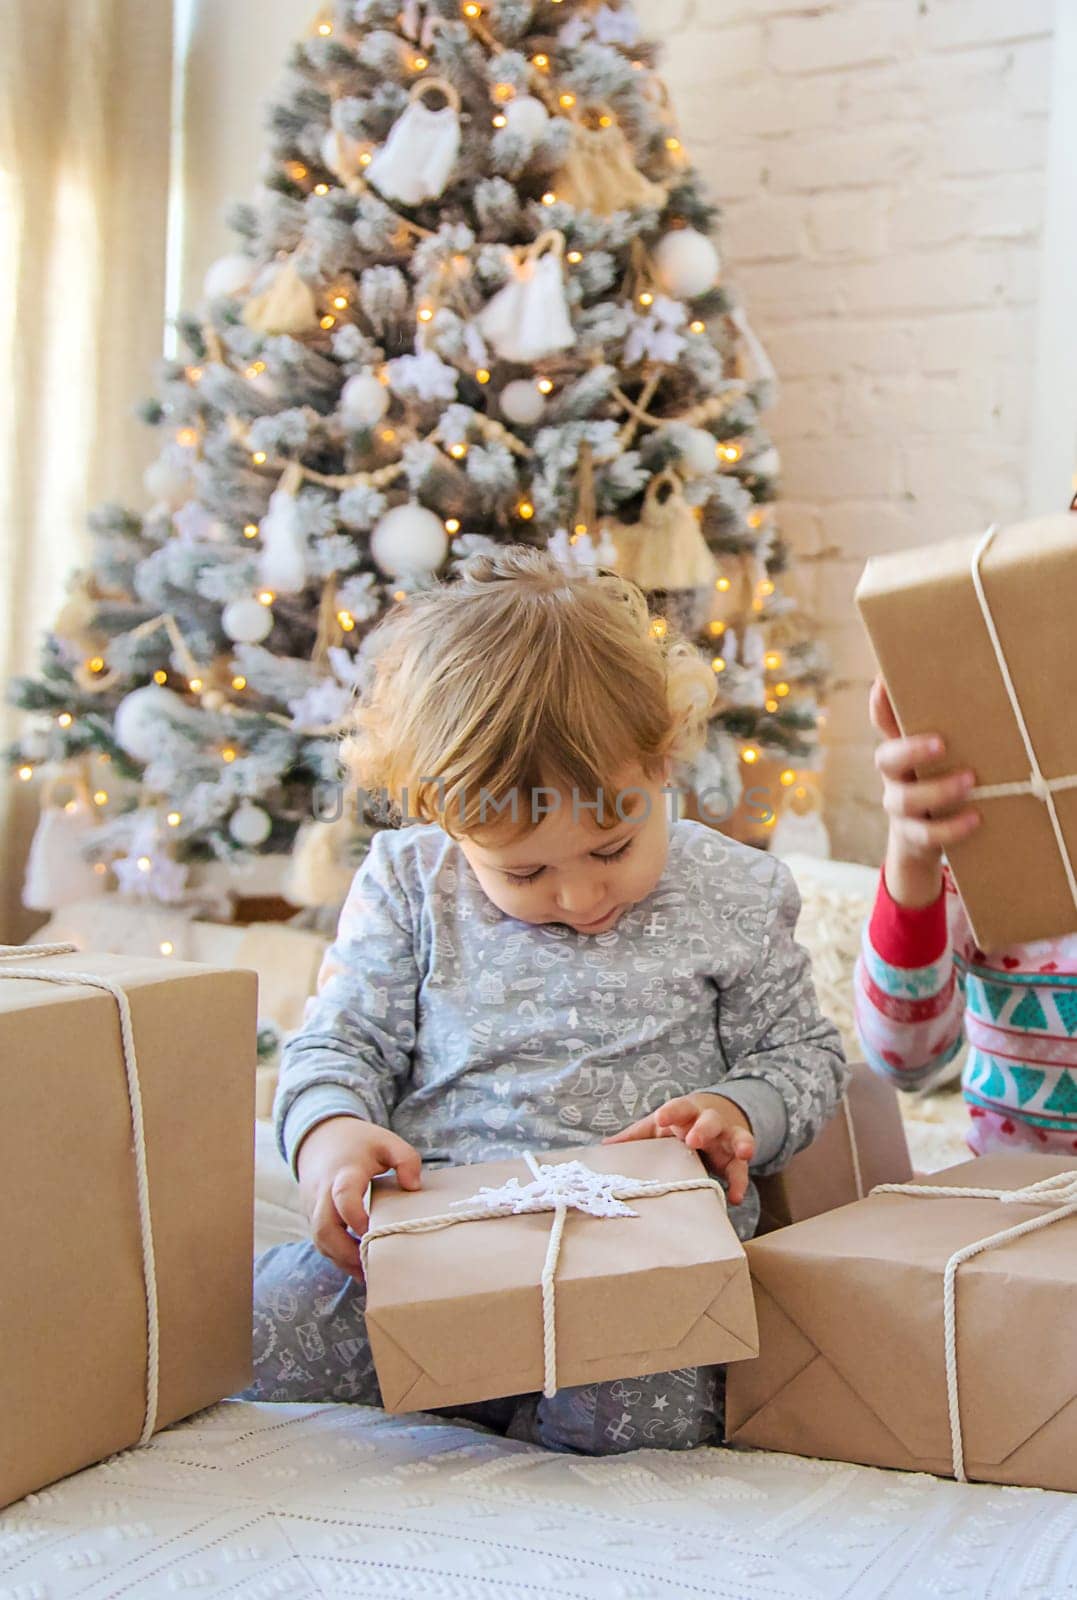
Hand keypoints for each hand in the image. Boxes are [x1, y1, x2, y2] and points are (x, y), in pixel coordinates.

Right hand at [296, 1116, 422, 1279]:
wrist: (321, 1138)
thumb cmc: (358, 1143)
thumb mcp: (386, 1142)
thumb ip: (405, 1159)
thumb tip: (413, 1186)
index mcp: (344, 1173)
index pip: (343, 1196)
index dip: (356, 1216)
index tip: (372, 1231)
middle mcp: (323, 1193)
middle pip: (324, 1229)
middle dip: (346, 1253)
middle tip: (372, 1265)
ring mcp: (313, 1207)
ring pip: (320, 1241)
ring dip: (342, 1259)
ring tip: (368, 1272)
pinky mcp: (312, 1217)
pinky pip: (321, 1242)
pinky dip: (337, 1256)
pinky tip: (358, 1265)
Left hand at [602, 1093, 755, 1205]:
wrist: (716, 1115)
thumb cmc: (679, 1124)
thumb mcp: (658, 1128)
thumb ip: (635, 1136)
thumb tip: (603, 1148)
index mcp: (685, 1113)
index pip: (679, 1108)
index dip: (671, 1112)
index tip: (661, 1118)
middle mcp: (708, 1122)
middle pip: (709, 1120)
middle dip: (703, 1129)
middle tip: (694, 1140)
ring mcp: (726, 1137)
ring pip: (737, 1137)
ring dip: (740, 1144)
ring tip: (743, 1154)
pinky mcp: (736, 1157)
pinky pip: (741, 1169)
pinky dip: (740, 1182)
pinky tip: (735, 1197)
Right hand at [870, 674, 980, 906]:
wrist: (924, 838)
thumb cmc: (940, 783)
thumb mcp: (941, 758)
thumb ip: (950, 732)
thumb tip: (977, 693)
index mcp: (900, 750)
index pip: (883, 722)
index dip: (879, 703)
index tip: (884, 680)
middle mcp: (894, 776)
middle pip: (885, 759)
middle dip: (911, 750)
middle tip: (941, 743)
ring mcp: (899, 807)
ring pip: (905, 799)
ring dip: (938, 791)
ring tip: (969, 782)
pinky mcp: (912, 836)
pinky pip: (925, 834)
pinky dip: (950, 827)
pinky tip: (974, 819)